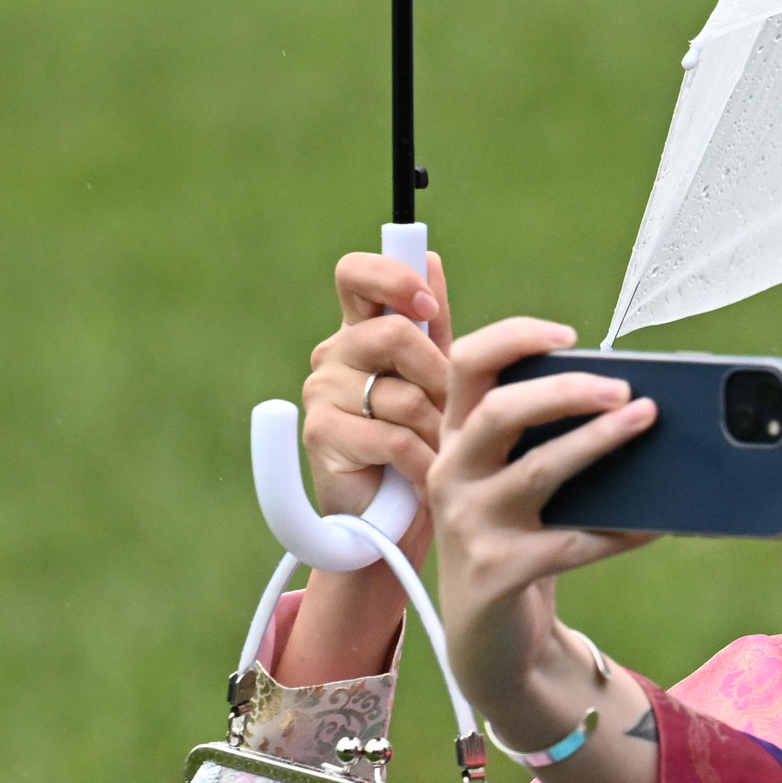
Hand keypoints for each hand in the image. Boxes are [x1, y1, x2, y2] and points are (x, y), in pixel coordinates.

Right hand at [272, 249, 455, 685]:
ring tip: (447, 453)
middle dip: (441, 374)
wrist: (390, 524)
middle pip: (393, 332)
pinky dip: (423, 461)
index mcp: (362, 330)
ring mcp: (323, 394)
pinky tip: (432, 478)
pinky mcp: (323, 437)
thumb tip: (432, 259)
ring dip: (439, 428)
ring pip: (403, 391)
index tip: (430, 306)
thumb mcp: (434, 381)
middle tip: (458, 411)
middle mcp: (335, 354)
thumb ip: (433, 326)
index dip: (393, 278)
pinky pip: (392, 436)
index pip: (356, 274)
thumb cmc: (420, 444)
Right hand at [429, 315, 659, 757]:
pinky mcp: (496, 573)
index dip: (514, 337)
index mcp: (456, 437)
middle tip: (625, 388)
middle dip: (566, 391)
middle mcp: (451, 473)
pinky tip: (658, 521)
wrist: (487, 636)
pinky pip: (571, 543)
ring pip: (538, 471)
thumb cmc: (516, 538)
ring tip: (646, 421)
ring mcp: (468, 525)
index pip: (467, 364)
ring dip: (598, 442)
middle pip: (499, 411)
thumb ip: (546, 439)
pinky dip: (620, 530)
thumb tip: (632, 401)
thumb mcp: (515, 482)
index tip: (570, 335)